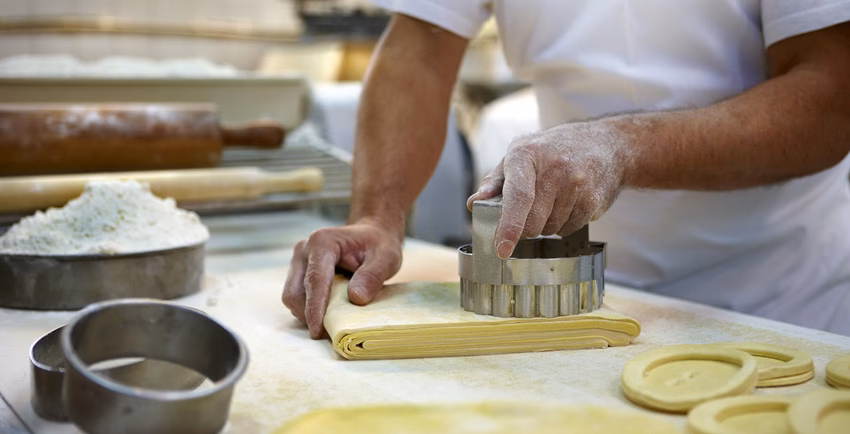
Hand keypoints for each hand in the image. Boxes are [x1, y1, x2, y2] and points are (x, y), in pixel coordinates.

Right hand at [282, 219, 402, 338]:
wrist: (371, 236)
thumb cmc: (378, 245)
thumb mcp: (386, 258)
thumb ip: (372, 276)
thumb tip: (356, 298)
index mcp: (323, 242)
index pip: (315, 280)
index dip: (315, 307)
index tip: (317, 330)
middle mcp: (304, 250)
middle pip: (295, 291)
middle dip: (308, 315)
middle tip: (330, 332)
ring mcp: (298, 261)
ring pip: (292, 296)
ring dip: (307, 314)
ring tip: (330, 323)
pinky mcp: (298, 272)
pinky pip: (296, 297)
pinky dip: (308, 309)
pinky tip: (327, 313)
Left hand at [467, 121, 630, 257]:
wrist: (606, 143)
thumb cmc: (553, 150)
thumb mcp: (520, 154)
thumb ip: (495, 182)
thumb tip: (474, 204)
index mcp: (527, 154)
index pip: (517, 197)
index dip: (508, 226)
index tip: (501, 249)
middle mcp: (554, 168)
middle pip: (532, 222)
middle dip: (526, 227)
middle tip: (531, 209)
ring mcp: (577, 185)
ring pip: (549, 230)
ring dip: (546, 224)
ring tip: (555, 198)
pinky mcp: (593, 200)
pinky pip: (568, 229)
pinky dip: (564, 223)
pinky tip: (569, 202)